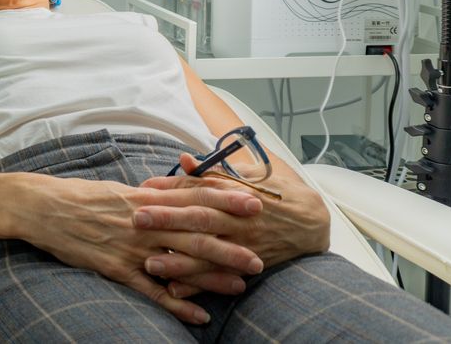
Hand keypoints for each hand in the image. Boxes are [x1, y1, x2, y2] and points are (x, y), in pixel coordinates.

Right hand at [16, 174, 263, 324]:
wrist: (43, 207)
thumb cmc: (80, 196)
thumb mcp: (118, 189)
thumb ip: (150, 195)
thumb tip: (176, 193)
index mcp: (145, 197)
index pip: (193, 197)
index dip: (226, 200)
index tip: (255, 202)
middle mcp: (143, 221)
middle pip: (194, 233)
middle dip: (230, 245)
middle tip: (260, 256)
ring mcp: (131, 246)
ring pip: (180, 262)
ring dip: (212, 276)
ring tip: (241, 286)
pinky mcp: (116, 268)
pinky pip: (152, 290)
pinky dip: (177, 304)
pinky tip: (199, 317)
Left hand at [134, 153, 330, 296]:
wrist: (312, 221)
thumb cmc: (274, 192)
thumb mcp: (246, 174)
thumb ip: (211, 171)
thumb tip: (182, 159)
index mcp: (234, 192)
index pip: (197, 188)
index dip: (169, 188)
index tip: (143, 188)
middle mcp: (237, 218)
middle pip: (199, 217)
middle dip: (168, 218)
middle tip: (138, 218)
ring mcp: (243, 243)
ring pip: (208, 252)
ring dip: (178, 259)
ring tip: (150, 262)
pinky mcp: (248, 265)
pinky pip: (220, 276)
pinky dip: (198, 285)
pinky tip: (175, 290)